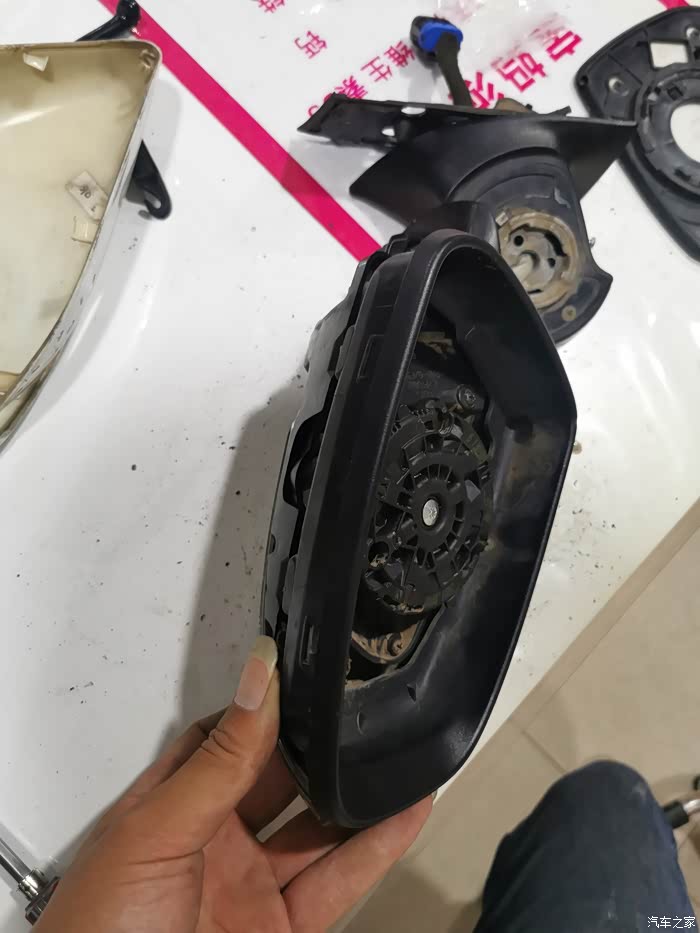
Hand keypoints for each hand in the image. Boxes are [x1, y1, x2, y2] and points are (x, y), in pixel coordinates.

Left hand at [37, 636, 431, 931]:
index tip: (311, 676)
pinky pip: (336, 884)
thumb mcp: (158, 830)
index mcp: (172, 803)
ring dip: (357, 796)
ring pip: (316, 831)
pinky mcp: (281, 930)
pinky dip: (375, 850)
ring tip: (398, 753)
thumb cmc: (99, 930)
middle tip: (365, 709)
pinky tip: (404, 815)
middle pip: (279, 779)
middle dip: (318, 748)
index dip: (268, 707)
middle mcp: (213, 839)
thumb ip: (219, 760)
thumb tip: (258, 678)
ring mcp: (249, 886)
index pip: (228, 736)